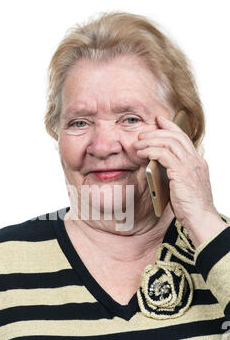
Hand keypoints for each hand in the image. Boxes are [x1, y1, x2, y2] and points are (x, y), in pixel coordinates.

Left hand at [133, 115, 219, 231]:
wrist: (201, 219)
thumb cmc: (190, 207)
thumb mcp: (183, 186)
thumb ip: (174, 174)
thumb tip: (157, 166)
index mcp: (197, 162)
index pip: (184, 137)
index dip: (171, 126)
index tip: (159, 120)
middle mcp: (196, 160)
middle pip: (176, 136)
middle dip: (157, 132)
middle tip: (142, 134)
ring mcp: (190, 165)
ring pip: (169, 142)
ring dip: (150, 141)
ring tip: (137, 144)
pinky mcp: (181, 173)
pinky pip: (164, 154)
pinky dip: (151, 151)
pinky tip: (142, 154)